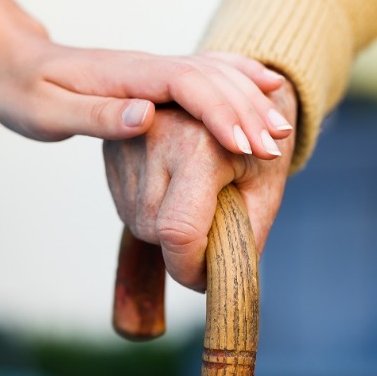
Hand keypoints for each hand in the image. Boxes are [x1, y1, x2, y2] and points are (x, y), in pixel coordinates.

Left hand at [0, 32, 291, 149]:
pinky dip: (238, 77)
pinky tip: (264, 84)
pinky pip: (206, 72)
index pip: (185, 85)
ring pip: (214, 74)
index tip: (244, 145)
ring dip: (249, 99)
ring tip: (281, 128)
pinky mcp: (154, 78)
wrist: (14, 62)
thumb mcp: (47, 112)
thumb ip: (96, 117)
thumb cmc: (24, 92)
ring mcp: (153, 69)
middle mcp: (147, 67)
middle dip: (246, 111)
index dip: (219, 112)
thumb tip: (147, 117)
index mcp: (125, 77)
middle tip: (276, 147)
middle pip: (210, 79)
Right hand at [103, 81, 296, 290]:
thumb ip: (244, 238)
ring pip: (138, 222)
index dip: (190, 268)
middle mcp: (153, 135)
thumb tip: (216, 281)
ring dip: (166, 229)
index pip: (178, 230)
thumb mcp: (265, 190)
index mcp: (198, 143)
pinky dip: (152, 212)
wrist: (234, 94)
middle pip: (155, 231)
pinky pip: (127, 206)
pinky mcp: (111, 147)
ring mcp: (126, 140)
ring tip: (196, 198)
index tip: (206, 280)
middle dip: (184, 247)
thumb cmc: (257, 143)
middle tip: (214, 226)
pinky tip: (174, 188)